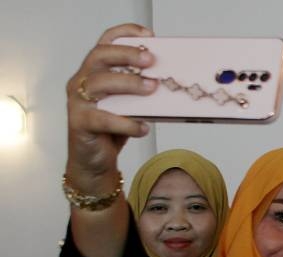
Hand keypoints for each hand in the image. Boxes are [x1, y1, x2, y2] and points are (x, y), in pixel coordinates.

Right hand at [66, 23, 155, 189]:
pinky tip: (143, 127)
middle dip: (127, 55)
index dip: (125, 35)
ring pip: (99, 84)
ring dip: (128, 84)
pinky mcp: (80, 123)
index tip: (149, 35)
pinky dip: (127, 123)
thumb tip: (169, 84)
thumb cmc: (112, 130)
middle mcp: (82, 82)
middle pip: (100, 57)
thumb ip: (140, 93)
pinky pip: (103, 119)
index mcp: (95, 73)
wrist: (94, 161)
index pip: (105, 44)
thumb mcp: (129, 106)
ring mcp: (78, 102)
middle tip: (151, 60)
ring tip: (151, 88)